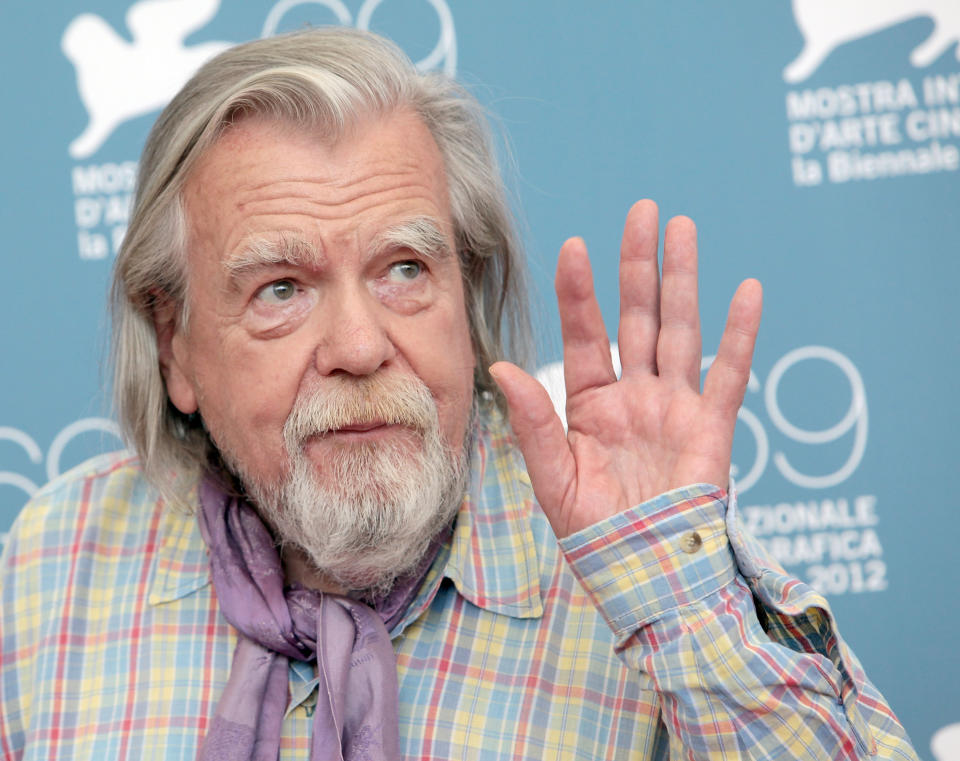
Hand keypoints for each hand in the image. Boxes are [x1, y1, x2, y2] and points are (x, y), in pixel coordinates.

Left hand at [490, 200, 761, 537]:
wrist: (644, 578)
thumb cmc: (594, 535)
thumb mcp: (553, 478)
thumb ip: (534, 422)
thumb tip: (501, 367)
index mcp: (590, 405)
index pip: (583, 335)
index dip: (579, 293)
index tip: (574, 247)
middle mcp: (633, 396)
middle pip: (637, 317)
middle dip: (638, 266)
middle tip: (642, 211)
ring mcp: (675, 407)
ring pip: (680, 330)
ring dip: (684, 280)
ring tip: (683, 228)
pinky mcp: (712, 428)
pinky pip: (729, 374)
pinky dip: (740, 335)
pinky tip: (746, 290)